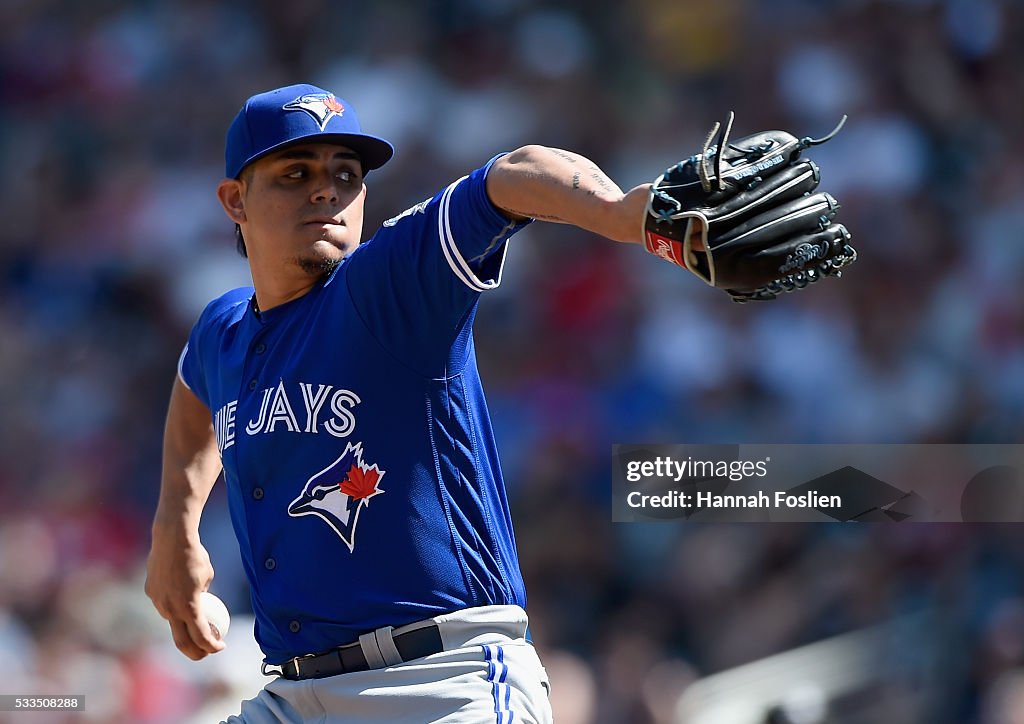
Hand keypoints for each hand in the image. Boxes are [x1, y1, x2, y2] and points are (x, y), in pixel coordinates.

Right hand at [144, 528, 224, 659]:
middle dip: (195, 652)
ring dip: (183, 627)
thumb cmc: (195, 556)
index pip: (201, 637)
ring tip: (196, 624)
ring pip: (171, 621)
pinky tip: (180, 592)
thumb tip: (200, 606)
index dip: (212, 646)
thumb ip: (202, 595)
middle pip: (182, 642)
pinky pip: (163, 604)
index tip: (220, 646)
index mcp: (188, 606)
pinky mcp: (150, 592)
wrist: (171, 539)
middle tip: (206, 652)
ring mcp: (158, 601)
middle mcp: (170, 608)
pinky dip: (173, 605)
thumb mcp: (207, 577)